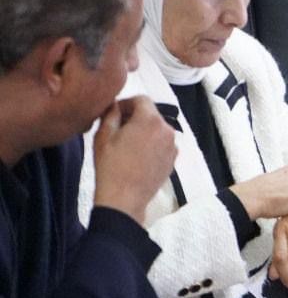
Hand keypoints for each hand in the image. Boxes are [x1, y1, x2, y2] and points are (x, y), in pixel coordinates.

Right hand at [92, 96, 176, 223]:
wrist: (124, 198)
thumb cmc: (110, 166)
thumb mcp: (103, 136)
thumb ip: (110, 114)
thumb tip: (115, 105)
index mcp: (150, 120)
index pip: (141, 99)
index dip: (126, 103)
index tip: (114, 113)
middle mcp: (167, 129)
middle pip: (151, 114)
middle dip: (135, 116)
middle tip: (117, 128)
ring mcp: (172, 145)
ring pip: (157, 129)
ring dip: (144, 130)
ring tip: (126, 143)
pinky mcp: (173, 159)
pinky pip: (162, 143)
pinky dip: (152, 143)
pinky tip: (138, 155)